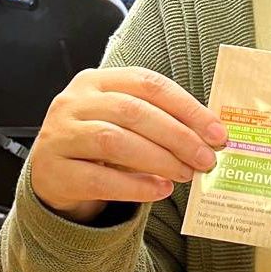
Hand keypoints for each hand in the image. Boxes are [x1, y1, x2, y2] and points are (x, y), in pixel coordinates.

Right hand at [31, 67, 227, 222]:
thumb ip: (162, 122)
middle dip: (178, 136)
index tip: (217, 132)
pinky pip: (99, 179)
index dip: (187, 107)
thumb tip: (211, 137)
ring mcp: (60, 135)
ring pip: (114, 141)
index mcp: (98, 81)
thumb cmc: (100, 145)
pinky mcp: (52, 171)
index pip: (148, 84)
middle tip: (206, 158)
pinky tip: (160, 190)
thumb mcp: (127, 124)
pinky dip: (135, 186)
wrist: (54, 175)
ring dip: (159, 159)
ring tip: (187, 173)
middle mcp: (74, 102)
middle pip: (133, 112)